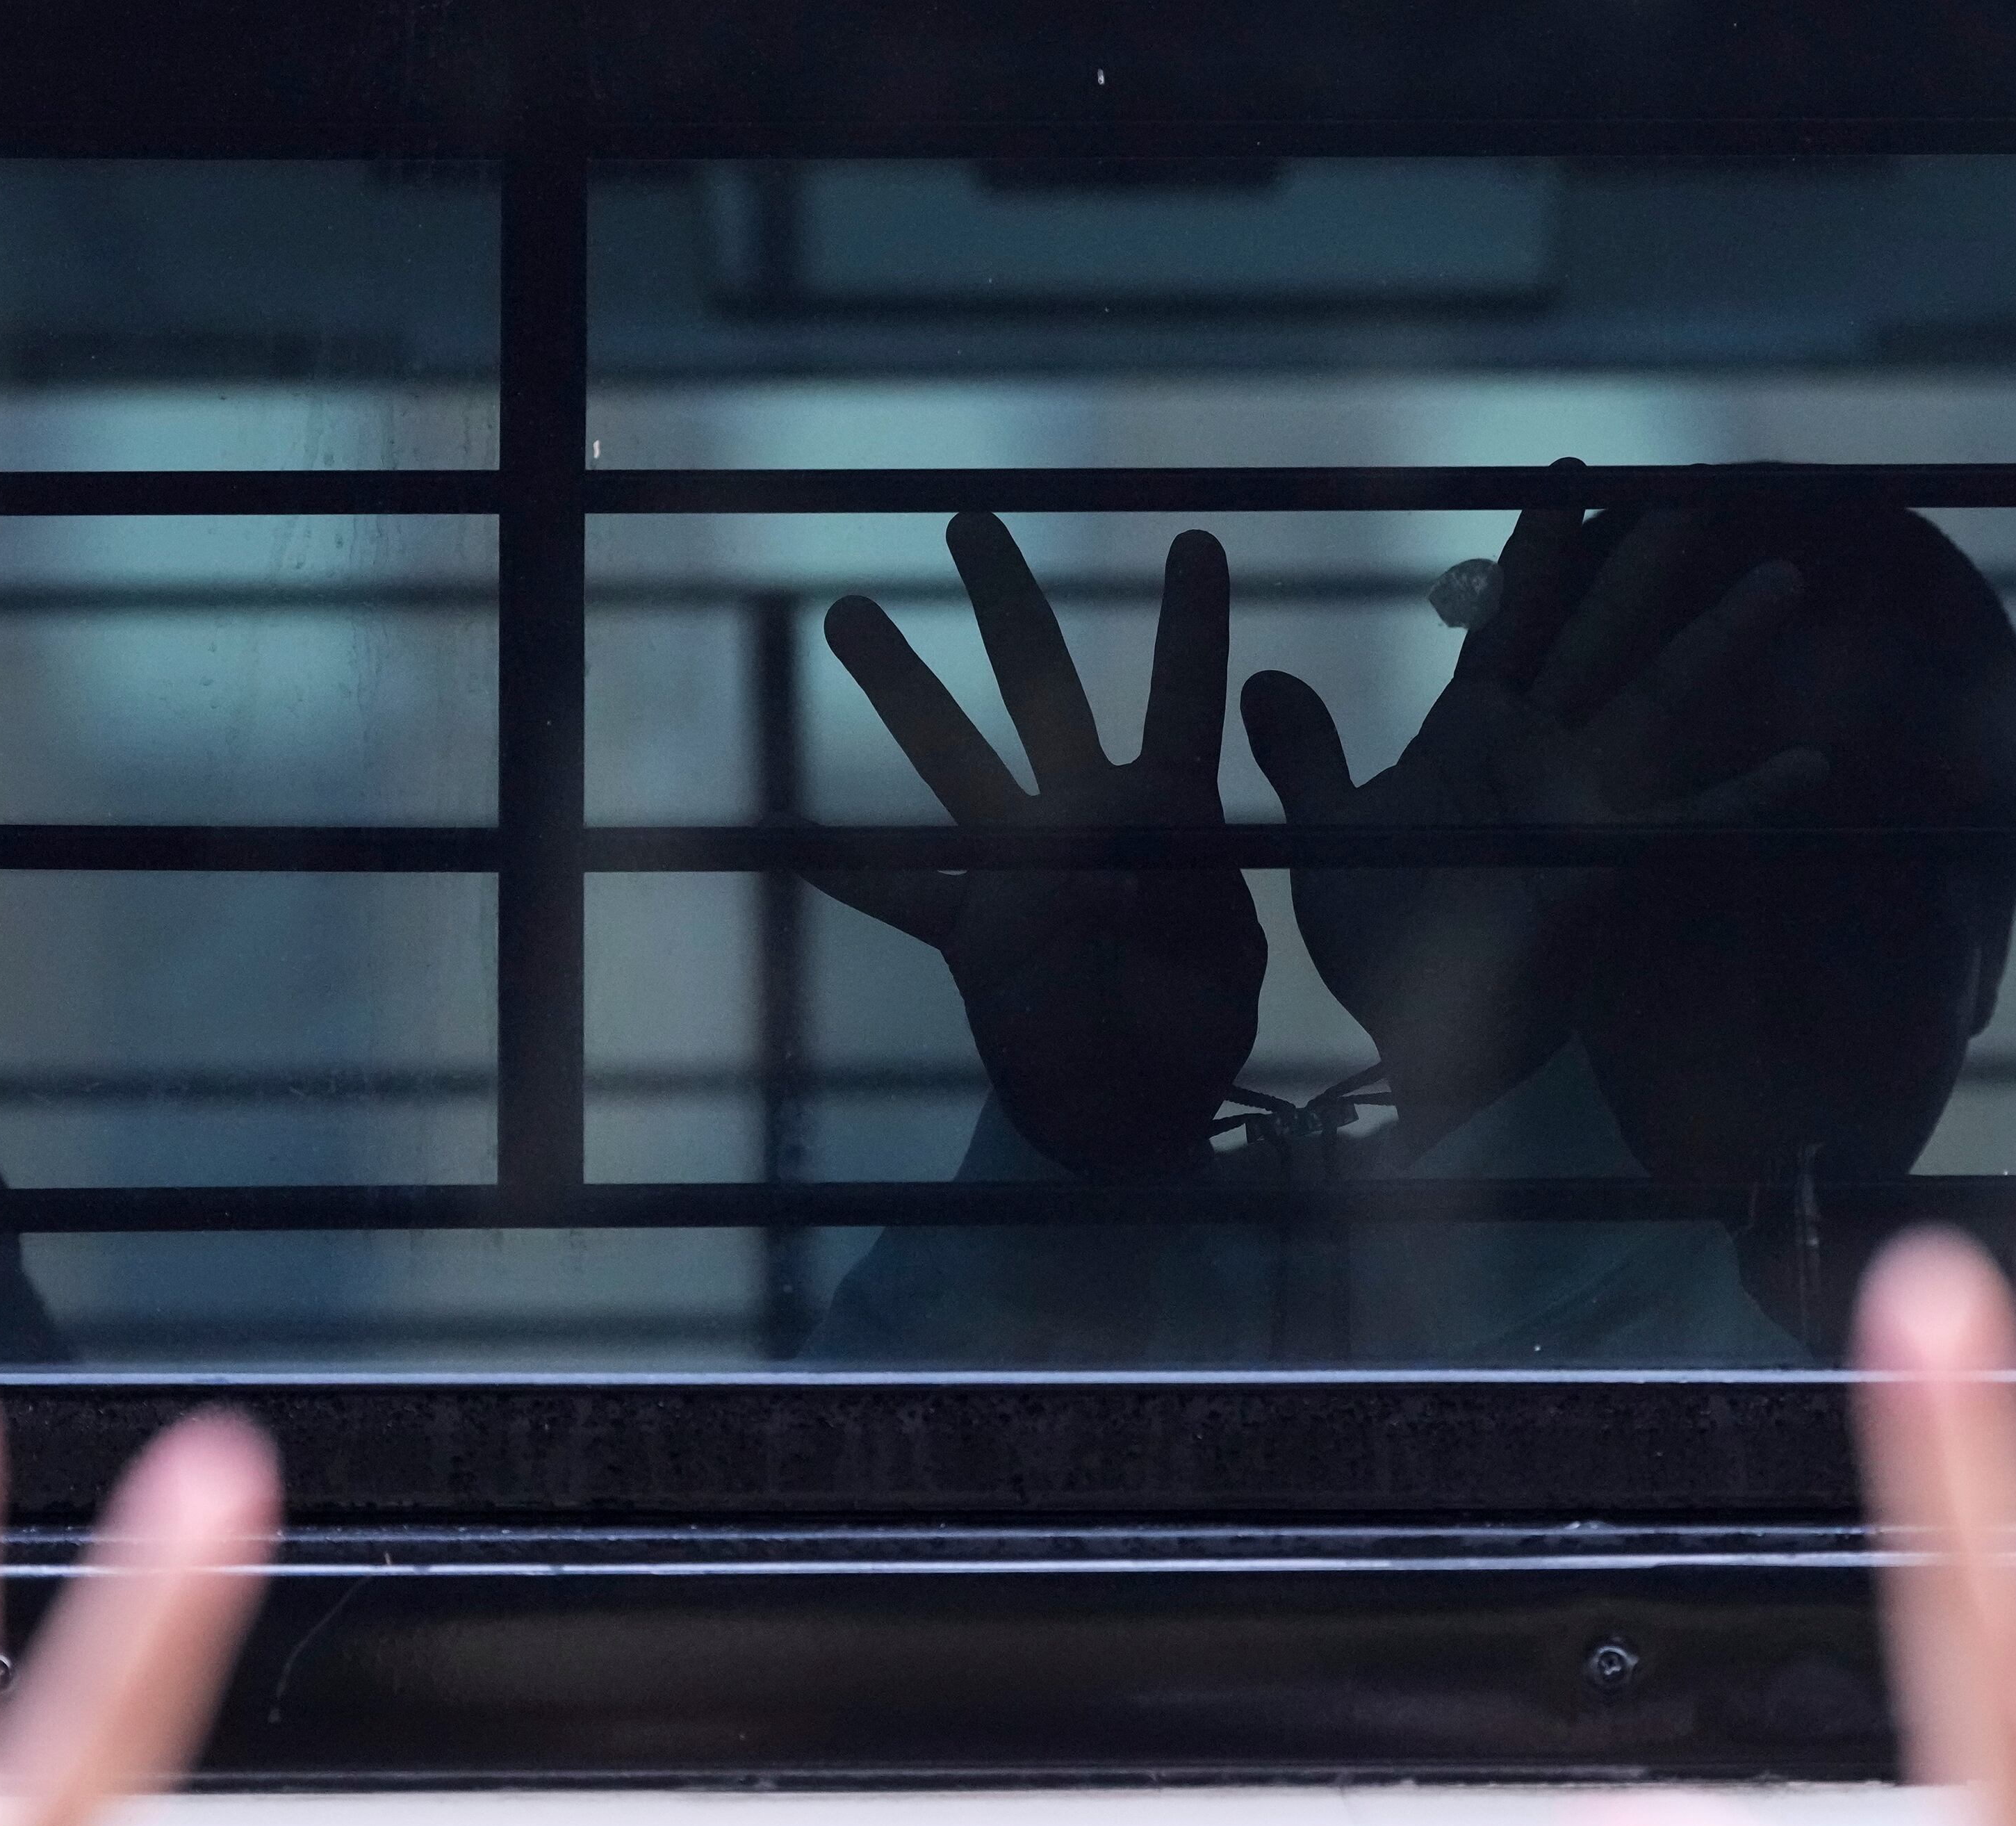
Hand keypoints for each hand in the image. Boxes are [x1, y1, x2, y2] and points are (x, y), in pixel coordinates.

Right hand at [814, 511, 1264, 1178]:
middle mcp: (1084, 816)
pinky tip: (793, 840)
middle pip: (1042, 688)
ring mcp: (1019, 866)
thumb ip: (1185, 909)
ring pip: (953, 761)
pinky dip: (853, 871)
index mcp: (1167, 814)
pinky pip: (905, 892)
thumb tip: (1118, 862)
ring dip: (903, 690)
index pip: (1183, 701)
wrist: (1135, 1111)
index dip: (1190, 625)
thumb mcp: (1222, 968)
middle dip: (1007, 603)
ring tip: (851, 615)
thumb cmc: (1195, 1027)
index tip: (1197, 541)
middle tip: (971, 523)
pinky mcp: (972, 929)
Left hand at [1241, 467, 1823, 1137]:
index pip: (1510, 618)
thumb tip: (1260, 679)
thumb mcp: (1328, 832)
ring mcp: (1581, 801)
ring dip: (1719, 641)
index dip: (1538, 550)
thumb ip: (1305, 757)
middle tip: (1695, 492)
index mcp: (1471, 732)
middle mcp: (1537, 751)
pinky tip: (1807, 766)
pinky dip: (1747, 797)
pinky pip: (1689, 821)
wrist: (1415, 1028)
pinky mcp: (1607, 862)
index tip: (1564, 476)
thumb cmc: (1382, 939)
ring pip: (1658, 700)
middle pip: (1600, 634)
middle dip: (1644, 564)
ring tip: (1780, 578)